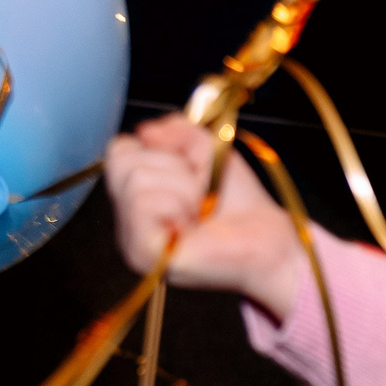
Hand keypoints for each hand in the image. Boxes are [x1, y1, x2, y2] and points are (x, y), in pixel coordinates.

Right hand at [103, 114, 307, 318]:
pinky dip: (175, 206)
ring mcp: (132, 240)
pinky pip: (141, 204)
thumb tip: (146, 131)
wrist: (267, 238)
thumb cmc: (239, 202)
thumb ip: (176, 131)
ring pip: (135, 181)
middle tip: (199, 194)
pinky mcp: (143, 254)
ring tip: (199, 212)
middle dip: (172, 167)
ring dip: (181, 189)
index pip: (119, 150)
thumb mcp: (207, 151)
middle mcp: (129, 219)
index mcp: (138, 195)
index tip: (191, 169)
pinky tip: (191, 227)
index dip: (159, 149)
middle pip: (121, 161)